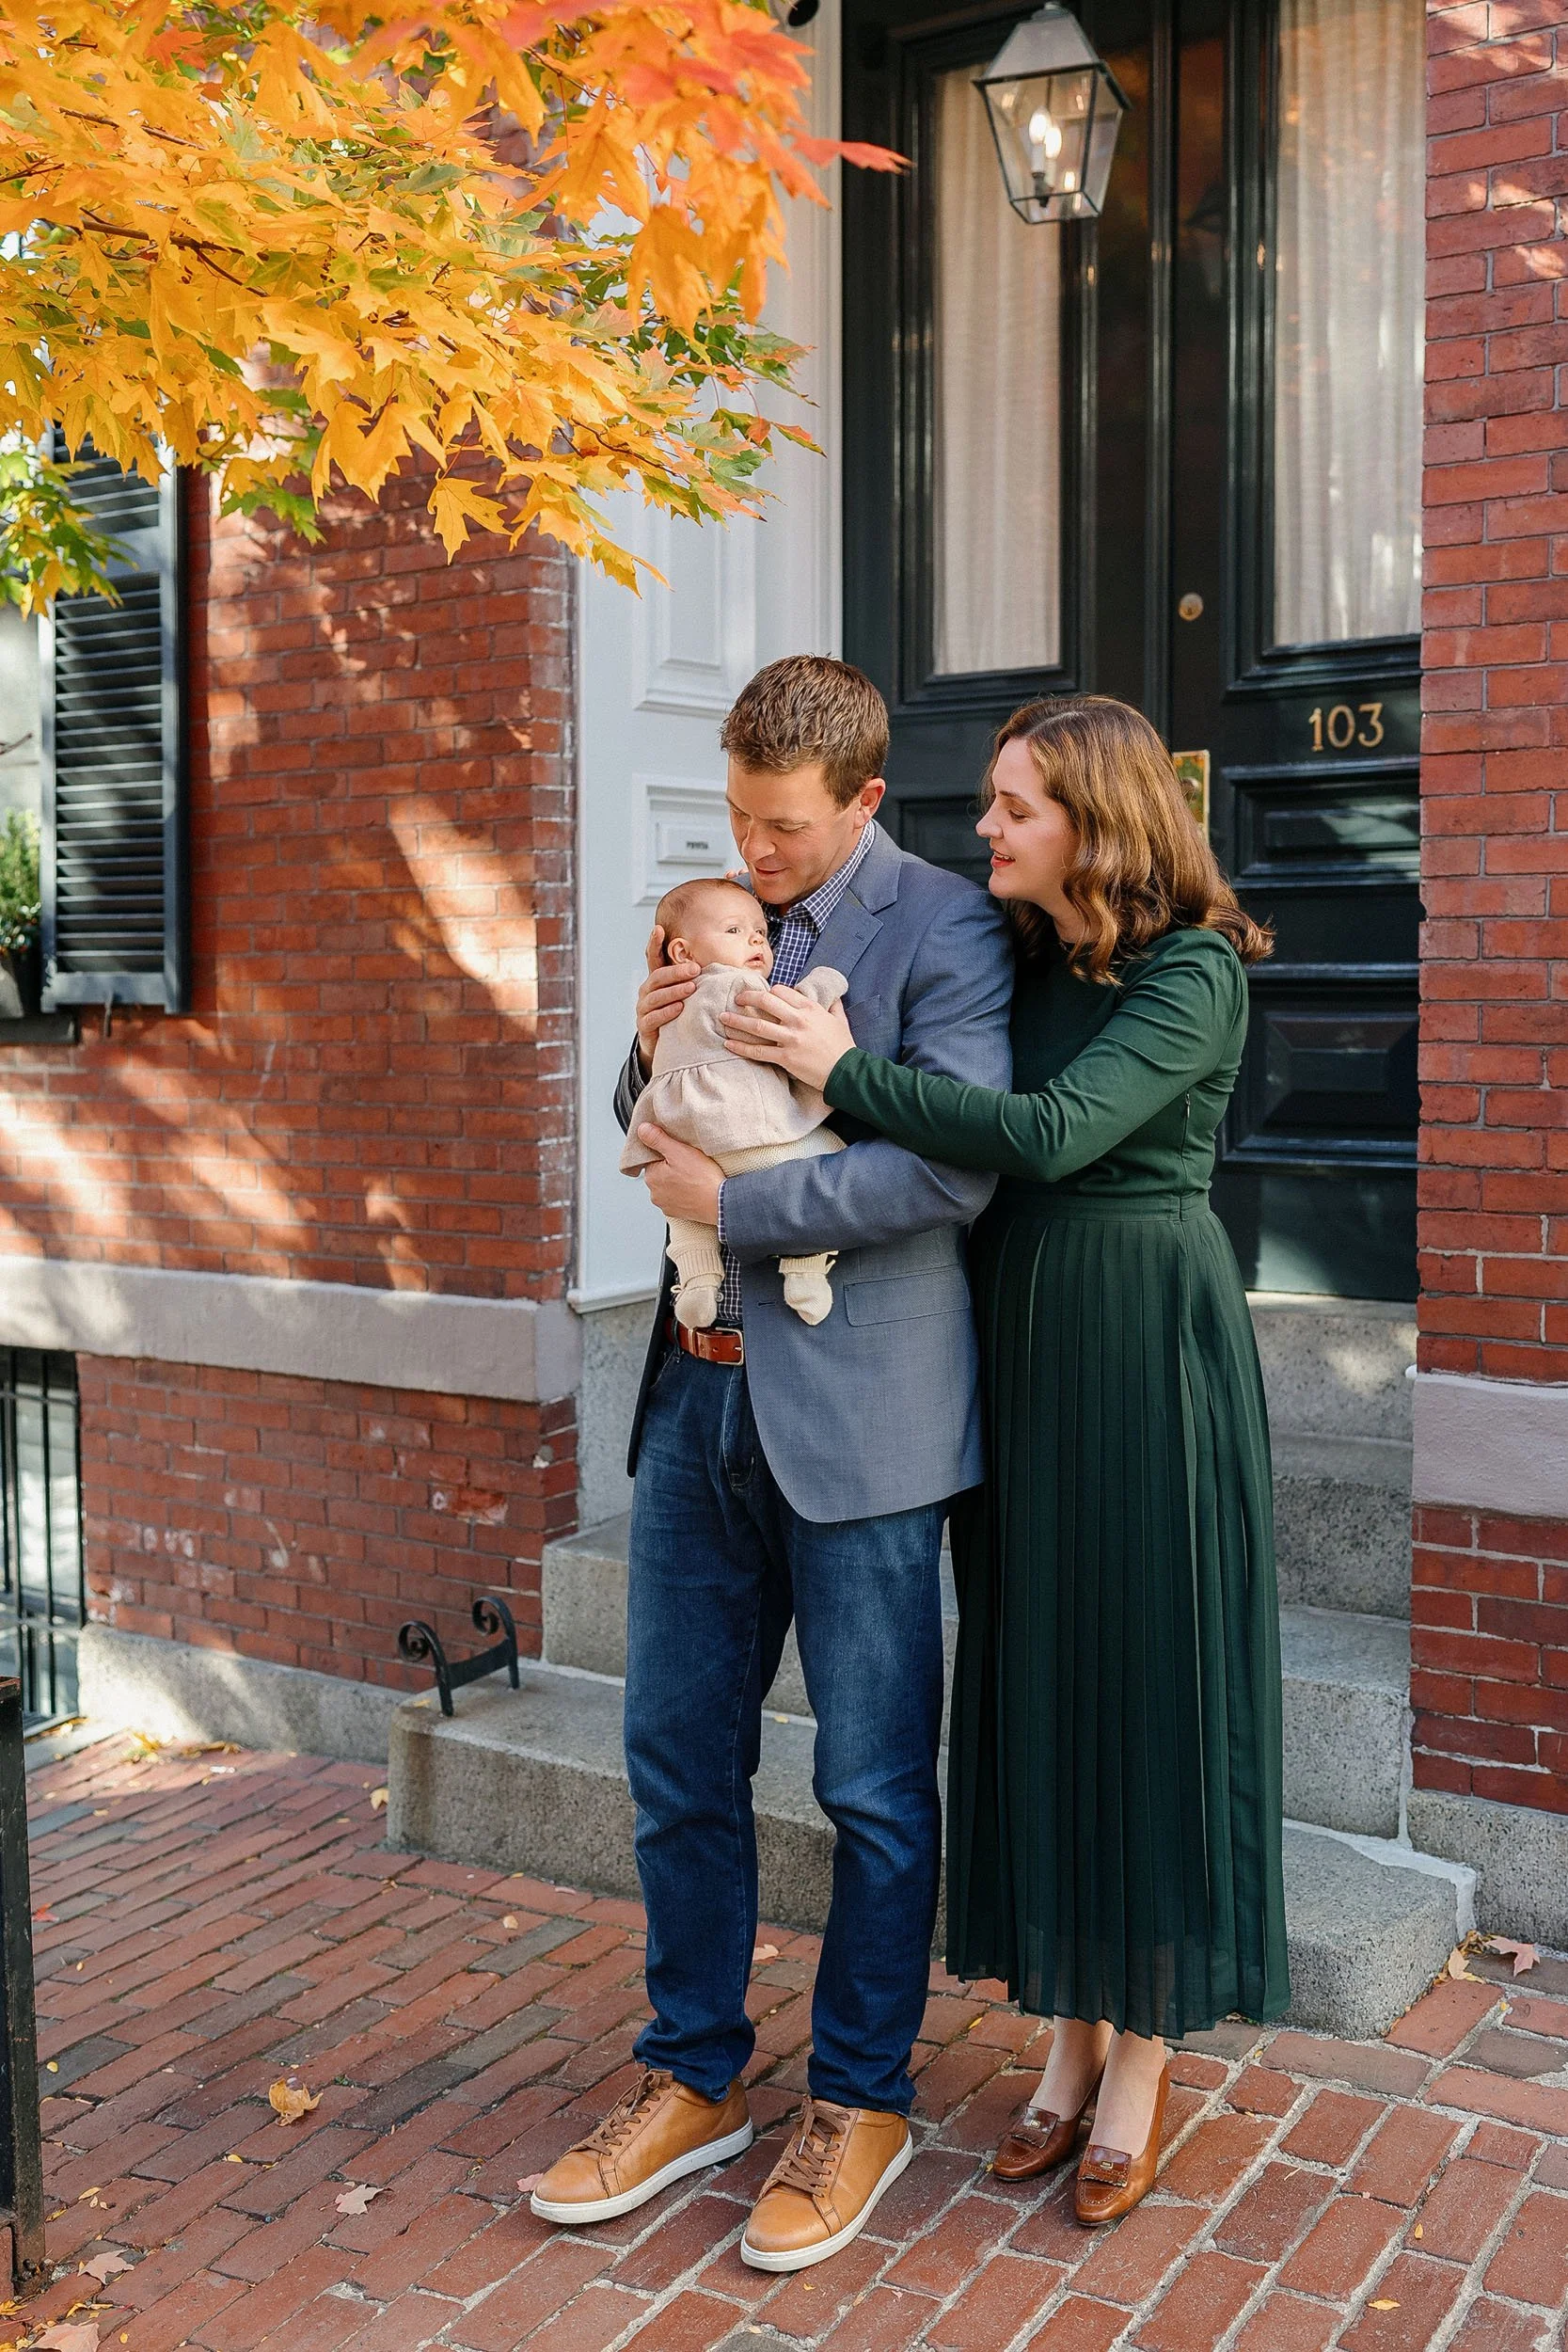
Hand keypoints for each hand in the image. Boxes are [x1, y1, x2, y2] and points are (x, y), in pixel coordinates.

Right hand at [635, 926, 699, 1071]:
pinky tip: (679, 1008)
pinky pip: (654, 1017)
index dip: (654, 943)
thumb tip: (721, 962)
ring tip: (691, 988)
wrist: (664, 1043)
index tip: (659, 928)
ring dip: (674, 991)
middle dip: (676, 972)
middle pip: (657, 976)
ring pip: (656, 997)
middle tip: (695, 969)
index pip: (653, 958)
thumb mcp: (685, 993)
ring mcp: (644, 1008)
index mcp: (656, 980)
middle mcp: (647, 991)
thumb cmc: (679, 1013)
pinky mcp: (645, 1026)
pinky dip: (667, 1012)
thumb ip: (694, 978)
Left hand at [637, 1125, 723, 1224]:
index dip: (667, 1153)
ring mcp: (666, 1205)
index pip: (652, 1159)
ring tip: (694, 1177)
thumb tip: (643, 1130)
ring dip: (678, 1181)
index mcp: (651, 1177)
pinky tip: (695, 1188)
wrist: (721, 1202)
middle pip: (660, 1173)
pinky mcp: (678, 1213)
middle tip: (689, 1164)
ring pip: (669, 1186)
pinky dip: (685, 1193)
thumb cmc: (702, 1179)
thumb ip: (658, 1139)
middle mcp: (655, 1193)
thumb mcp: (679, 1151)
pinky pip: (678, 1198)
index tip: (680, 1154)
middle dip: (672, 1167)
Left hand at [722, 986, 854, 1093]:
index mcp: (810, 1009)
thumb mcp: (840, 1020)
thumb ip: (833, 1006)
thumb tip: (833, 996)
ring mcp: (790, 1039)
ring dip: (737, 1021)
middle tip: (737, 1000)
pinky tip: (729, 1044)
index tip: (762, 997)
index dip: (769, 992)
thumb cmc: (843, 1046)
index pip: (782, 991)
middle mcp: (798, 1020)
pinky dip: (741, 1047)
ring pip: (757, 1026)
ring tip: (723, 1018)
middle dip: (747, 998)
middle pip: (765, 1002)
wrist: (846, 1072)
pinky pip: (758, 1051)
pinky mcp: (785, 1058)